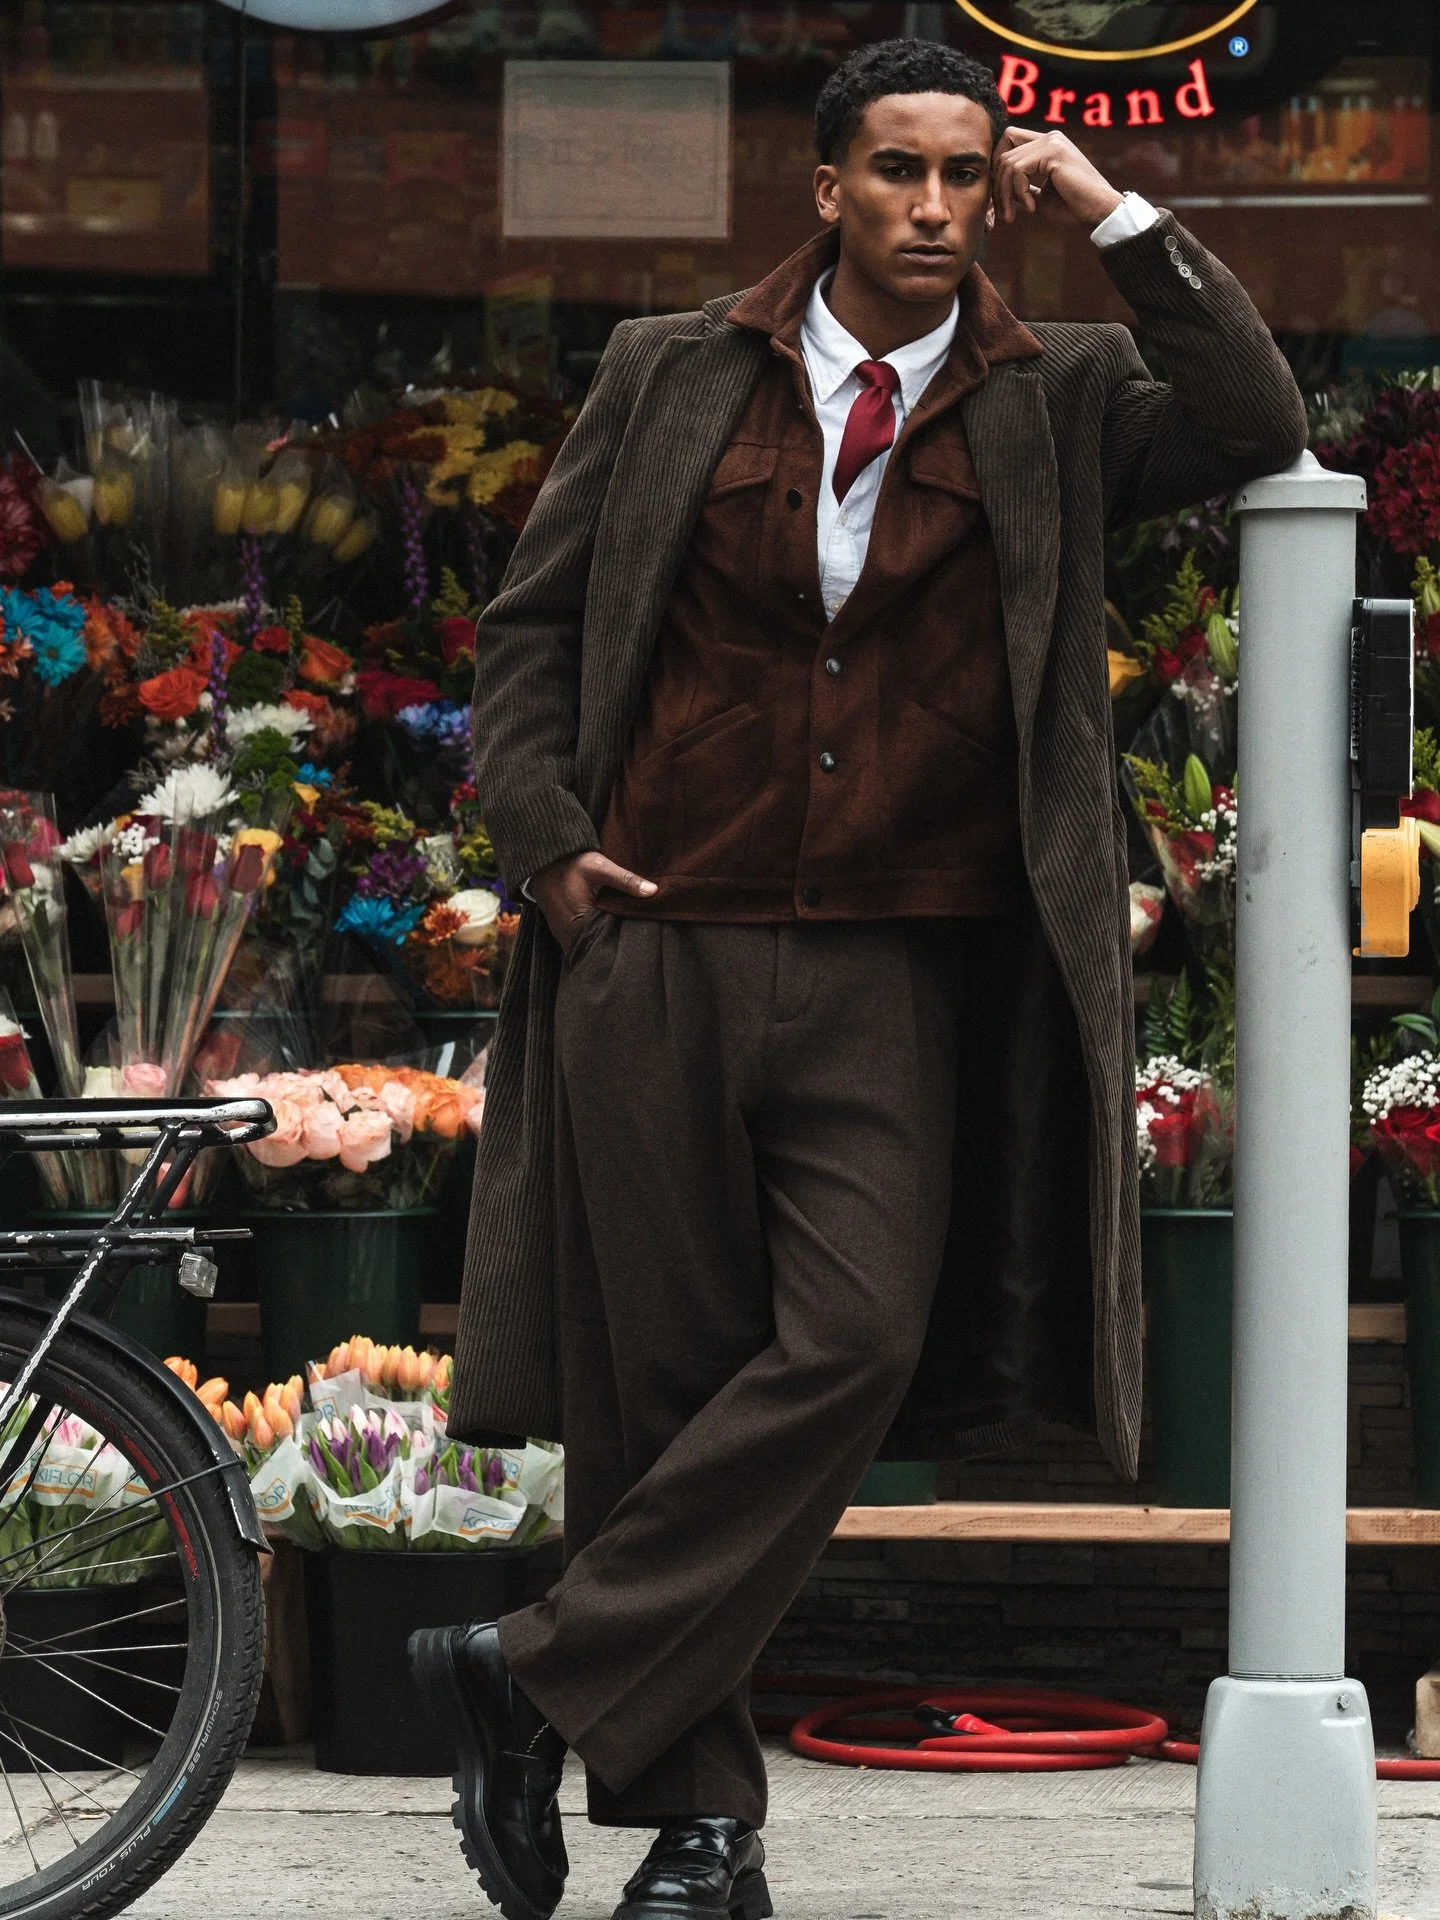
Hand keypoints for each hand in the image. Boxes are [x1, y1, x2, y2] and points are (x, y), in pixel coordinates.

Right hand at [530, 849, 655, 953]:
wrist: (543, 863)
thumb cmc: (571, 864)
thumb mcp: (599, 866)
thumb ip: (625, 880)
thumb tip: (653, 891)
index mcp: (580, 923)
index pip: (609, 944)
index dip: (627, 943)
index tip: (645, 942)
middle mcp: (570, 936)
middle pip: (600, 951)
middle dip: (619, 947)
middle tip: (643, 944)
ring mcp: (565, 938)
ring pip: (592, 949)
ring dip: (608, 944)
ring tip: (630, 941)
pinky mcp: (564, 934)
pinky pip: (584, 943)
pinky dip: (597, 940)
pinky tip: (612, 933)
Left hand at [992, 127, 1123, 227]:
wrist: (1099, 211)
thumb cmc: (1072, 207)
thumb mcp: (1040, 196)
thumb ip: (1021, 188)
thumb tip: (999, 188)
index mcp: (1047, 144)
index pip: (1009, 139)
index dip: (997, 165)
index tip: (1000, 195)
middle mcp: (1049, 137)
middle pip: (1004, 151)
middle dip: (997, 185)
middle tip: (1003, 212)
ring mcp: (1052, 142)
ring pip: (1008, 162)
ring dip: (1005, 194)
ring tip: (1013, 214)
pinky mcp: (1054, 153)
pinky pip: (1018, 170)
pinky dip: (1019, 192)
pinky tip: (1032, 208)